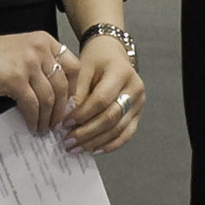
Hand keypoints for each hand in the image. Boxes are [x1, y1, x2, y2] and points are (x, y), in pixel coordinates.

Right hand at [0, 28, 84, 135]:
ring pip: (50, 98)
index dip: (74, 89)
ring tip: (44, 128)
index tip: (69, 105)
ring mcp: (28, 63)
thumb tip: (56, 92)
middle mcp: (39, 49)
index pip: (73, 66)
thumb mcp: (20, 51)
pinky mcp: (15, 79)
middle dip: (63, 109)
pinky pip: (33, 105)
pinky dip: (34, 119)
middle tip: (58, 123)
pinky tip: (32, 126)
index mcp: (43, 40)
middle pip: (64, 85)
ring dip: (49, 118)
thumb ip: (39, 64)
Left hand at [54, 29, 146, 154]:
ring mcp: (139, 103)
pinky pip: (126, 134)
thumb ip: (77, 93)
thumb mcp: (83, 69)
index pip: (101, 99)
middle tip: (68, 141)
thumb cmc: (96, 61)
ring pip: (118, 129)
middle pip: (111, 117)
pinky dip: (110, 145)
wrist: (112, 55)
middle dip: (87, 132)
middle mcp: (135, 88)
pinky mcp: (138, 114)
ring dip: (95, 142)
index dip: (82, 115)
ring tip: (76, 148)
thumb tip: (67, 121)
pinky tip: (94, 150)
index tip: (64, 124)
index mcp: (121, 72)